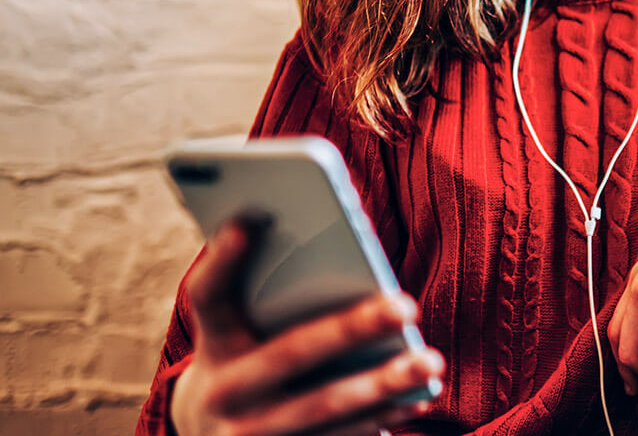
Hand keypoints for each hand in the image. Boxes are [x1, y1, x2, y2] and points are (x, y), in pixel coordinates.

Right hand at [170, 217, 443, 435]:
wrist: (209, 435)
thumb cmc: (243, 355)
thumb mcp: (237, 326)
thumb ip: (265, 287)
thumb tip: (333, 241)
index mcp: (213, 340)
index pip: (209, 294)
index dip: (222, 260)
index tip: (247, 223)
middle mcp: (224, 389)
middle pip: (290, 353)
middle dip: (350, 329)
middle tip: (405, 306)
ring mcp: (250, 432)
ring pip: (322, 407)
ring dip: (381, 385)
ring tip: (429, 361)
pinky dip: (381, 418)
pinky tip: (417, 396)